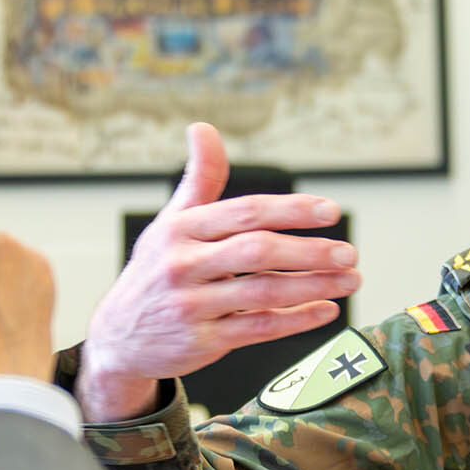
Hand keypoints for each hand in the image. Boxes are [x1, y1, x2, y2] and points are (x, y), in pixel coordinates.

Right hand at [76, 122, 360, 421]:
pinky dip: (297, 320)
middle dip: (309, 251)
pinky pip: (259, 328)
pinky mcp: (202, 341)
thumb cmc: (157, 271)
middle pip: (257, 251)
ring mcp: (193, 305)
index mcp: (181, 229)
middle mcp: (184, 264)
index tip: (331, 211)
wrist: (119, 336)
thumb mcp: (171, 222)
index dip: (291, 210)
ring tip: (350, 280)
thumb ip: (199, 179)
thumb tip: (203, 128)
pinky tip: (326, 310)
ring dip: (314, 286)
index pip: (245, 212)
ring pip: (264, 292)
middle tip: (349, 252)